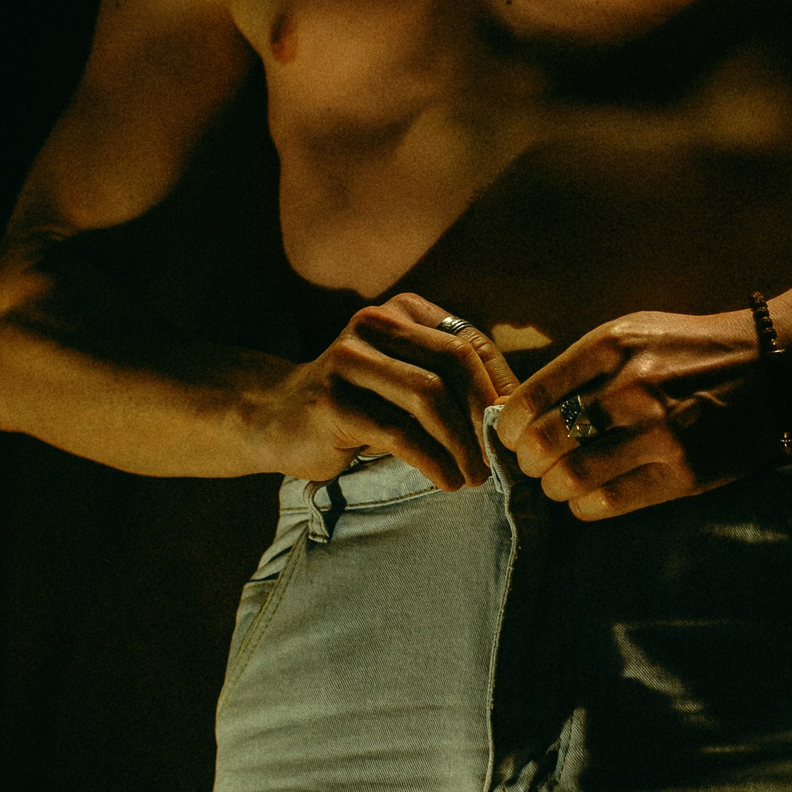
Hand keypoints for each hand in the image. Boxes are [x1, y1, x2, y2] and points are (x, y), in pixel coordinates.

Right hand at [259, 295, 513, 489]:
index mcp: (401, 311)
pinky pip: (399, 433)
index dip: (500, 386)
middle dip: (485, 413)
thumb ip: (451, 383)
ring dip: (462, 443)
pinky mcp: (333, 403)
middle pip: (453, 361)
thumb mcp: (405, 379)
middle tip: (501, 455)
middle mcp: (374, 322)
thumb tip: (513, 413)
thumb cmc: (357, 402)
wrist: (276, 417)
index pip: (469, 342)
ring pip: (429, 396)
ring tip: (477, 475)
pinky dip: (433, 462)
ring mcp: (348, 360)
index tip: (515, 428)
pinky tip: (447, 481)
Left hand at [492, 306, 791, 518]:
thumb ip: (581, 367)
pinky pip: (609, 503)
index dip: (507, 428)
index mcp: (612, 347)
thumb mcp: (633, 334)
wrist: (774, 365)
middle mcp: (632, 387)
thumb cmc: (691, 350)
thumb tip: (519, 411)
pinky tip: (587, 498)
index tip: (510, 438)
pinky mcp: (684, 472)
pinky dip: (584, 507)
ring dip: (554, 488)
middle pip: (544, 443)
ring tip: (559, 484)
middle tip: (534, 466)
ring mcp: (661, 432)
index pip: (531, 399)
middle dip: (528, 462)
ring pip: (572, 478)